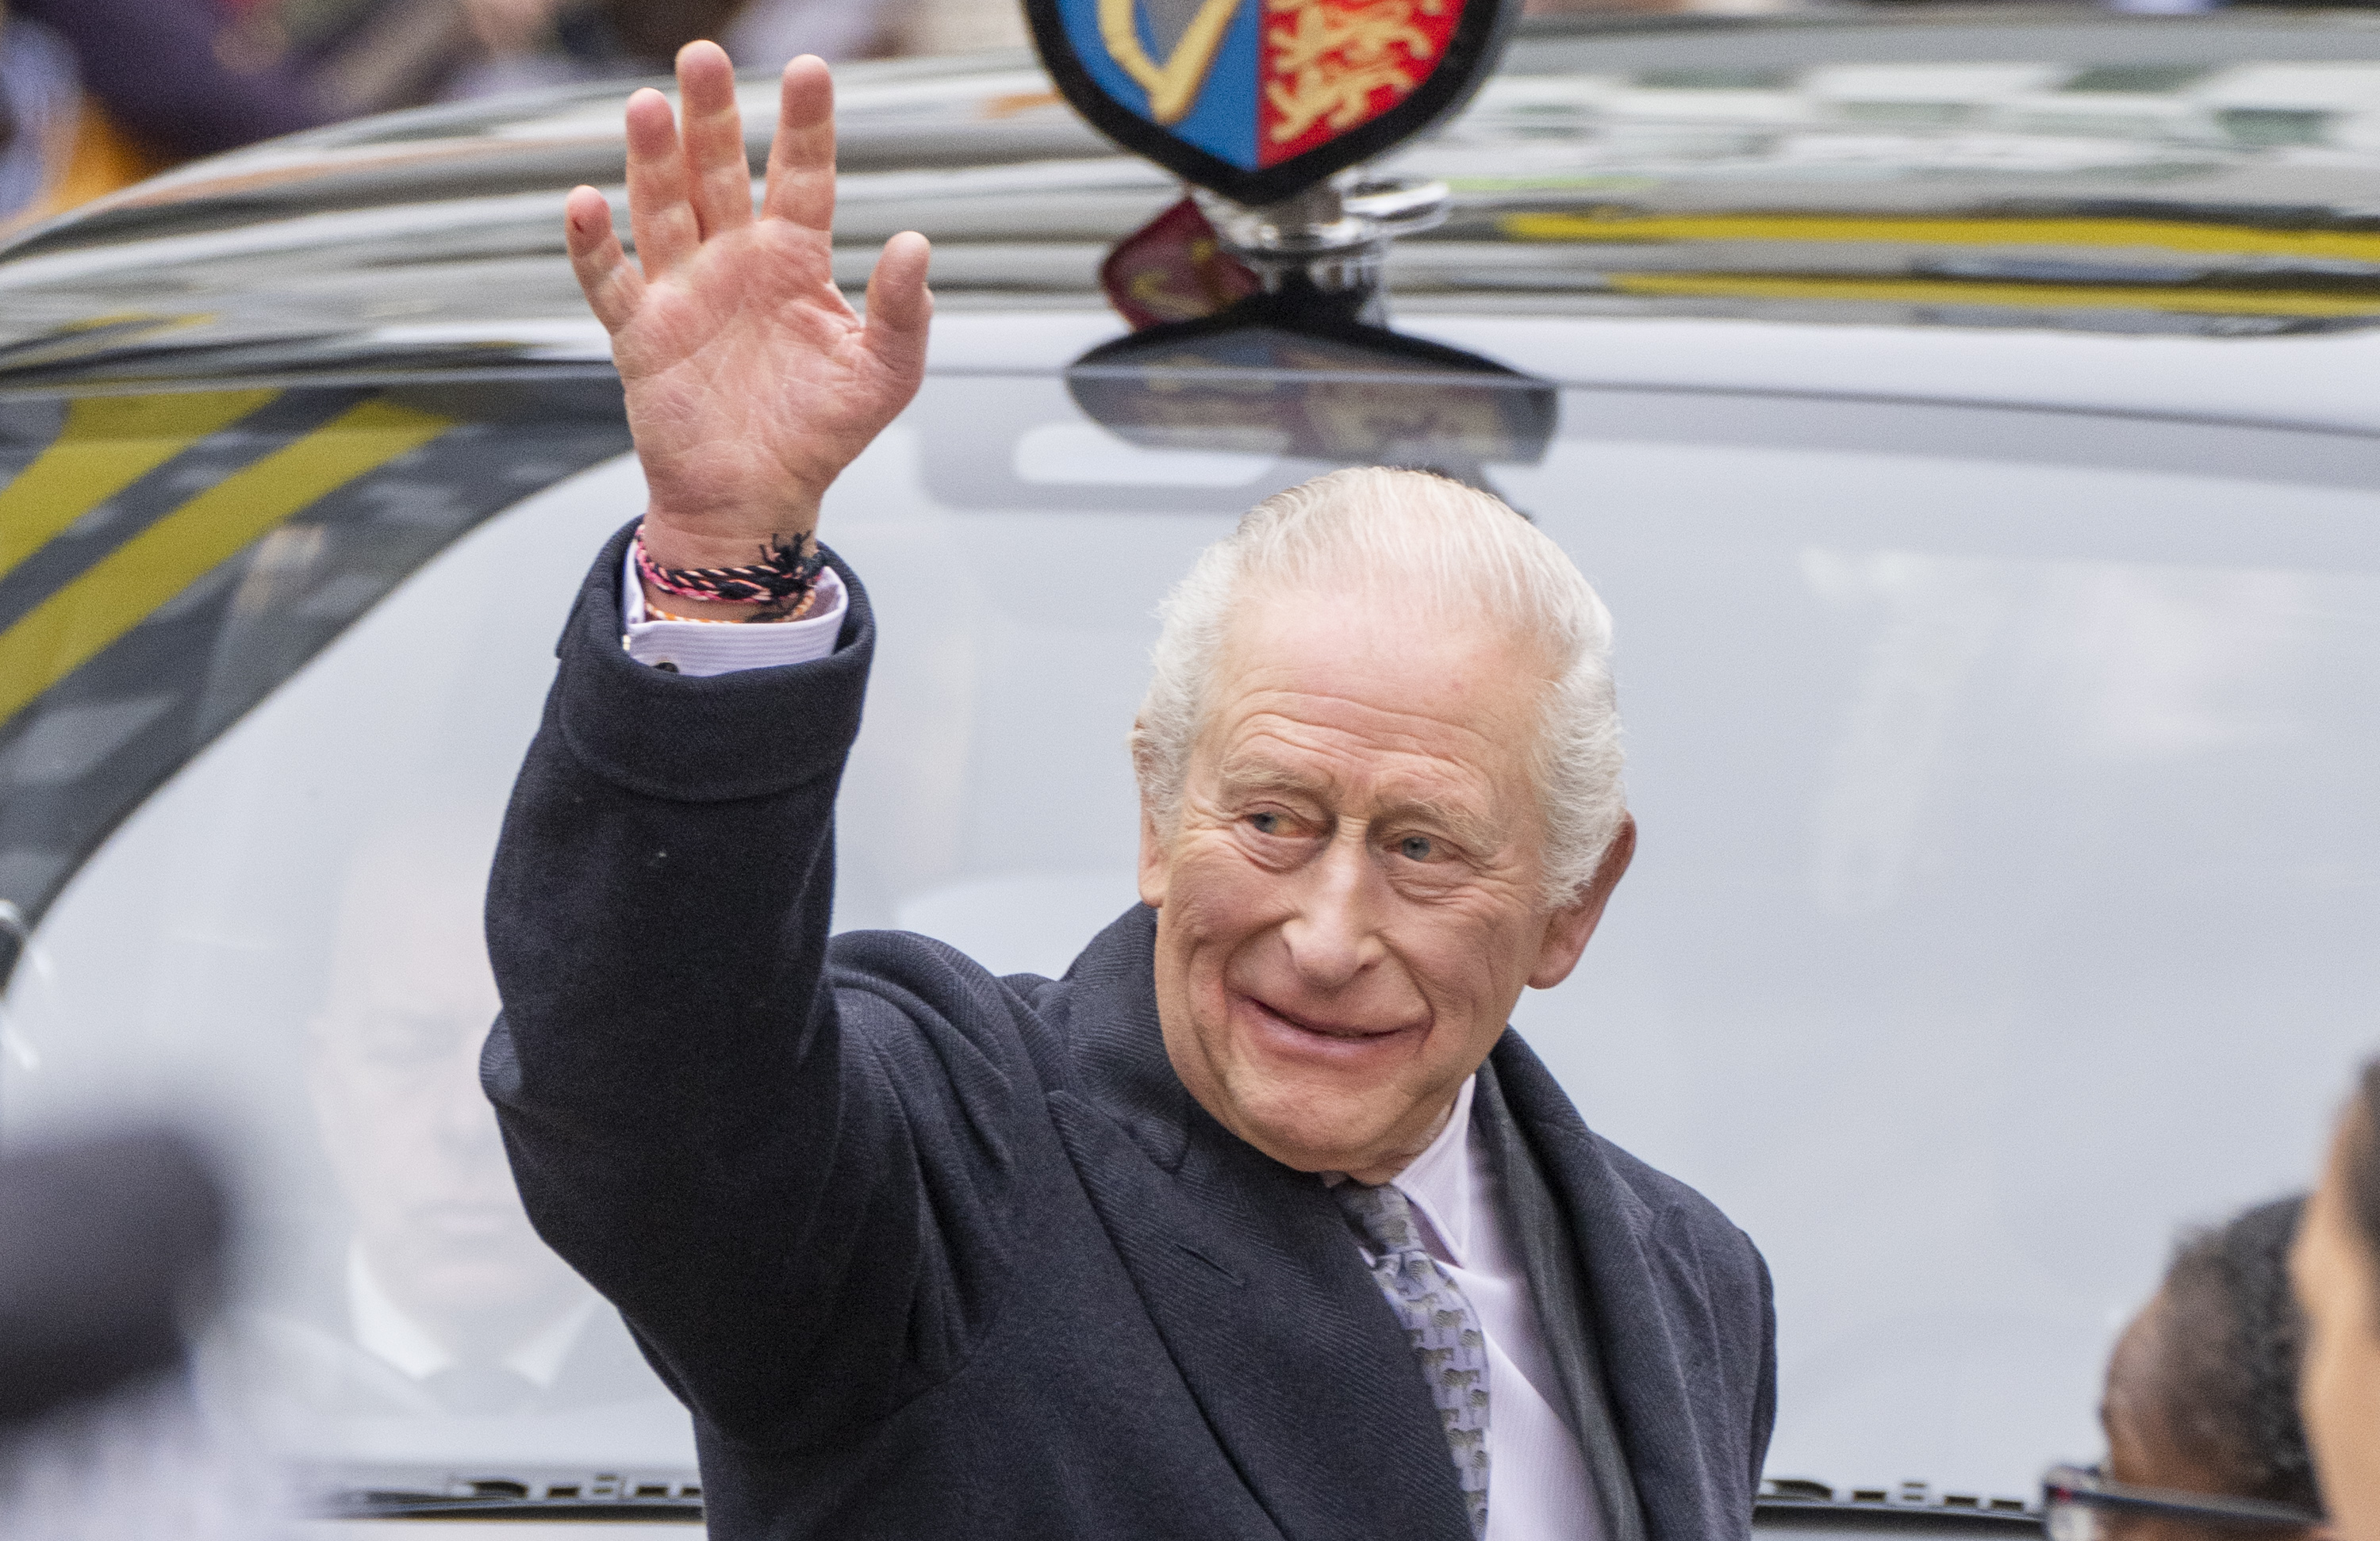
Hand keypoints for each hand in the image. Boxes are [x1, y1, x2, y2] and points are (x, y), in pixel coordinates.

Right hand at [565, 44, 930, 573]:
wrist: (756, 500)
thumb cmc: (820, 435)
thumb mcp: (883, 375)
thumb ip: (904, 312)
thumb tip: (914, 243)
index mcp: (794, 260)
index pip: (802, 177)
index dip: (805, 126)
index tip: (810, 69)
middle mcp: (734, 261)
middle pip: (719, 172)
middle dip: (712, 116)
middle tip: (705, 56)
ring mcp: (682, 292)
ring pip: (663, 210)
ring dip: (653, 160)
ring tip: (649, 106)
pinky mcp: (640, 335)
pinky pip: (610, 282)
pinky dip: (594, 245)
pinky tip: (585, 202)